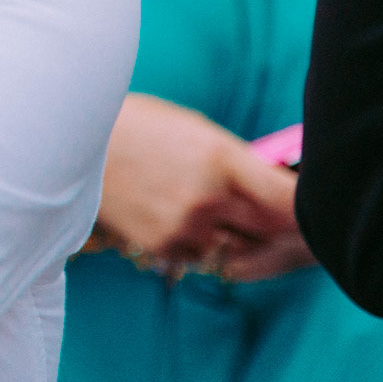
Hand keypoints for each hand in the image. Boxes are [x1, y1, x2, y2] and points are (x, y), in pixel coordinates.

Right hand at [94, 94, 313, 281]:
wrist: (69, 141)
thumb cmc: (138, 126)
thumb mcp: (195, 131)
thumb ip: (238, 163)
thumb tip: (279, 189)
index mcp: (223, 160)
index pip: (289, 202)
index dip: (308, 209)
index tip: (313, 207)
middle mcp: (208, 199)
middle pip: (271, 230)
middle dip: (273, 222)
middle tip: (267, 211)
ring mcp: (184, 227)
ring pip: (235, 246)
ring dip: (232, 234)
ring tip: (204, 205)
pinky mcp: (160, 247)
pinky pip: (198, 255)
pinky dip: (195, 241)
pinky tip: (173, 213)